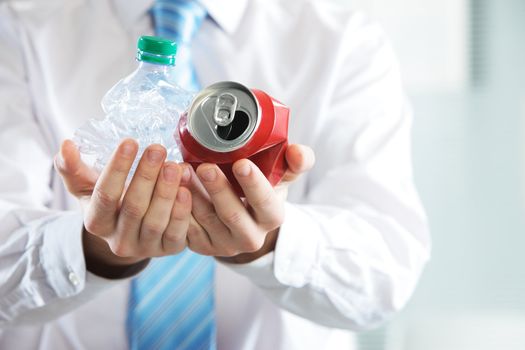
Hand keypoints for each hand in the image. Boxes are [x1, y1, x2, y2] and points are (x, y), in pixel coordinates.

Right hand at [55, 139, 191, 274]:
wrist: (131, 230)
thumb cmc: (110, 201)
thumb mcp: (88, 185)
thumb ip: (73, 167)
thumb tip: (65, 145)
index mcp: (96, 222)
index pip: (104, 195)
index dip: (117, 168)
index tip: (130, 141)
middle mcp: (118, 241)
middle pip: (133, 207)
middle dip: (146, 175)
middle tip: (158, 148)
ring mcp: (144, 248)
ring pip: (155, 221)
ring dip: (166, 192)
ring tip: (175, 166)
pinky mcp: (168, 249)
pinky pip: (176, 234)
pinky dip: (182, 212)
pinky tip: (186, 189)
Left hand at [183, 144, 314, 263]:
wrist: (246, 220)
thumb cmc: (263, 192)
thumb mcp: (282, 178)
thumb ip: (295, 163)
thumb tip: (298, 152)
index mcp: (272, 217)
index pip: (266, 203)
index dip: (254, 185)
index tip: (241, 164)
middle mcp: (250, 237)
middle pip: (233, 215)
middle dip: (218, 190)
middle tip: (205, 166)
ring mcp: (225, 245)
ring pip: (206, 221)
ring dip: (193, 195)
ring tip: (182, 170)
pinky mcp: (203, 246)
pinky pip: (187, 230)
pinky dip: (178, 208)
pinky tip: (173, 189)